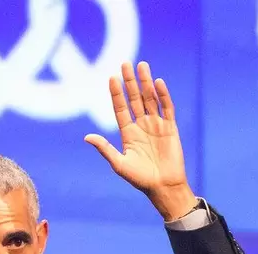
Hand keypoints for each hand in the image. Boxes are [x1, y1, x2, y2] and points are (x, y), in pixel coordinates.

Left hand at [85, 60, 196, 220]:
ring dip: (146, 83)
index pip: (121, 108)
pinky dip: (163, 96)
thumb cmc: (140, 179)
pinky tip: (158, 83)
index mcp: (128, 134)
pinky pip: (167, 108)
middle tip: (125, 63)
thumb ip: (105, 148)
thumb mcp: (119, 164)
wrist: (163, 187)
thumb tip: (87, 137)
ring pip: (150, 99)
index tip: (111, 78)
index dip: (116, 94)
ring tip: (141, 66)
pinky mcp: (170, 128)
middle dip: (130, 82)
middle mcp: (141, 126)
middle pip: (135, 99)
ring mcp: (156, 125)